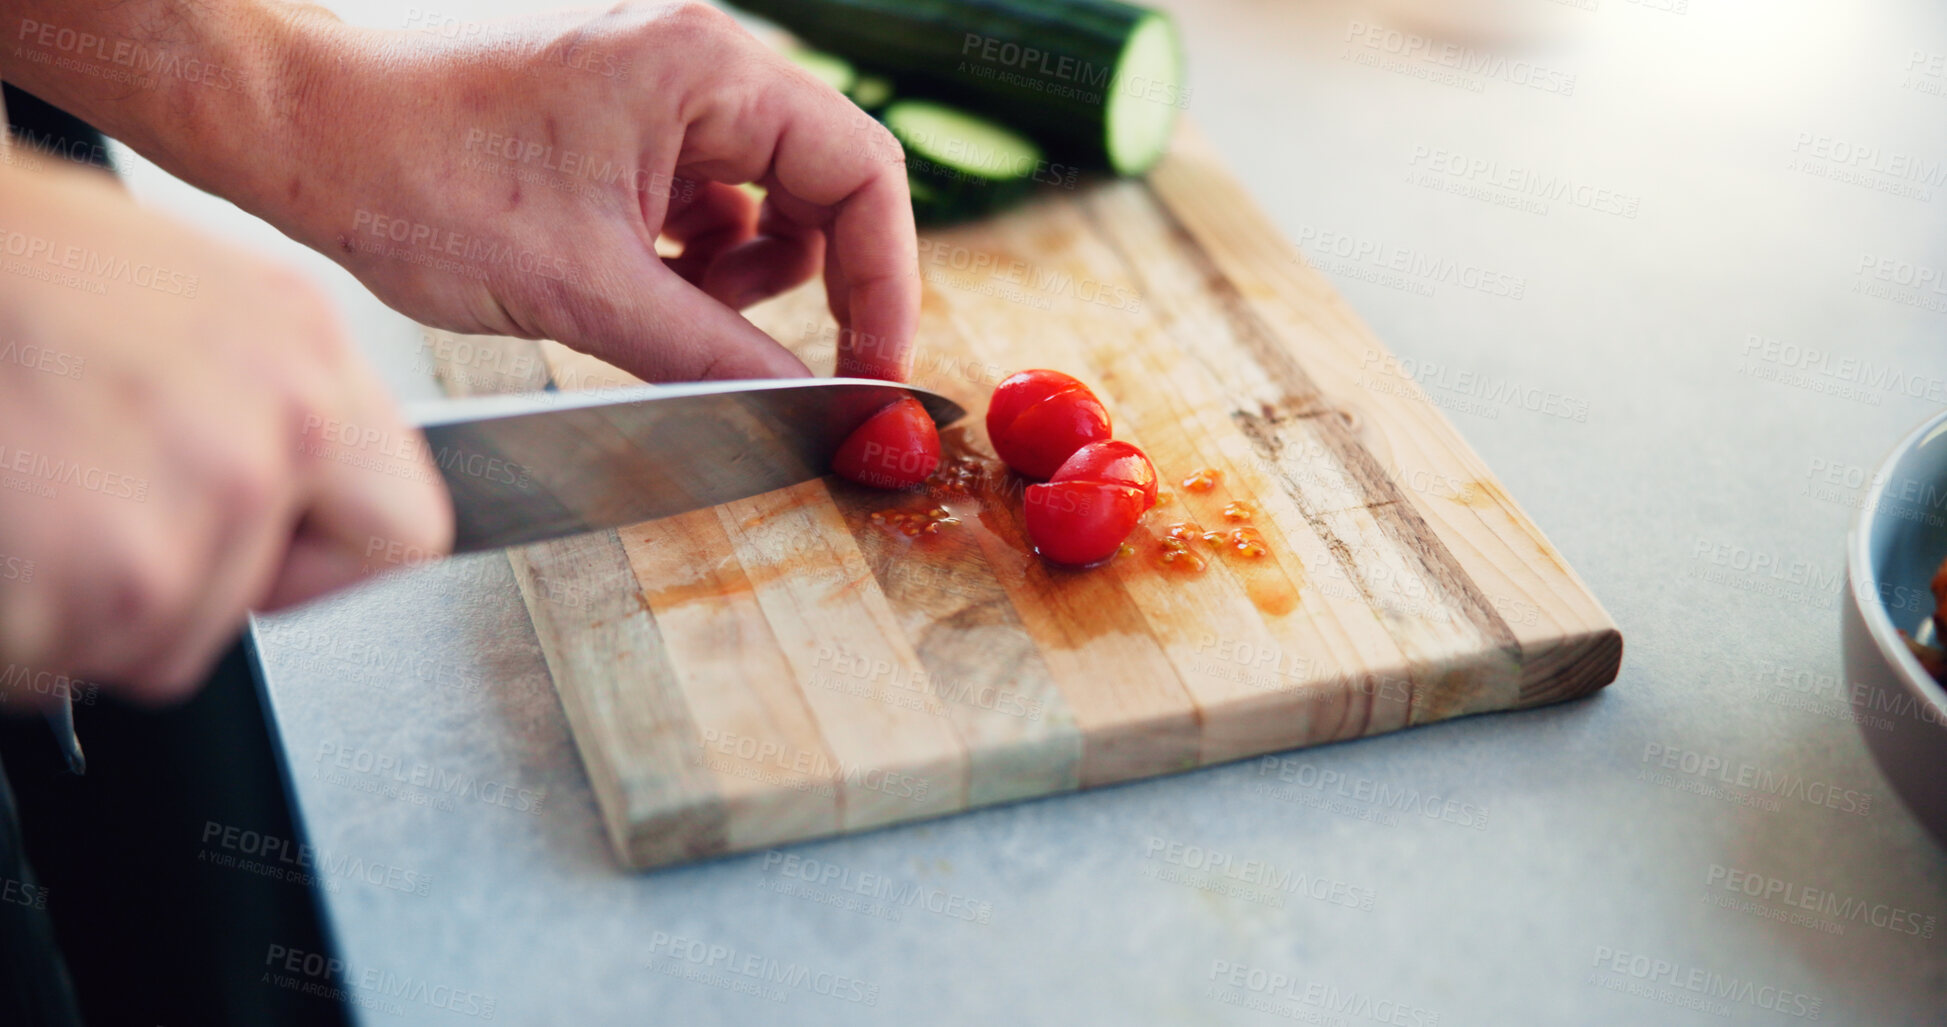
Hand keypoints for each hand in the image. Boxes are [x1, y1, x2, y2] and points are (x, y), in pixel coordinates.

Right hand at [0, 159, 451, 704]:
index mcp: (301, 365)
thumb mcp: (190, 286)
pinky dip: (10, 625)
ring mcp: (179, 528)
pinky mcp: (98, 587)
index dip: (316, 554)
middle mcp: (259, 449)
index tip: (267, 544)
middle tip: (75, 494)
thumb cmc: (15, 265)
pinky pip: (53, 662)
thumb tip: (295, 472)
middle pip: (238, 607)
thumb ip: (266, 390)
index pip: (401, 531)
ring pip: (144, 644)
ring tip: (25, 496)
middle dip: (156, 582)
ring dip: (71, 604)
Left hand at [254, 2, 919, 382]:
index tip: (873, 371)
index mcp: (706, 69)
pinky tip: (638, 286)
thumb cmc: (412, 175)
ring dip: (746, 273)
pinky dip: (693, 255)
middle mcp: (695, 60)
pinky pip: (703, 193)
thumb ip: (715, 355)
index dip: (883, 283)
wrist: (295, 130)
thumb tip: (808, 408)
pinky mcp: (619, 117)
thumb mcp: (585, 292)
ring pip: (765, 195)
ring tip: (677, 312)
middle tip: (797, 367)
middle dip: (816, 283)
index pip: (861, 173)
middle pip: (824, 182)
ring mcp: (656, 84)